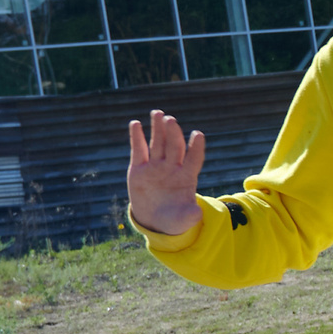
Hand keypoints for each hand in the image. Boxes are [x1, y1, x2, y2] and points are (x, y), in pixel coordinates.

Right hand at [127, 110, 205, 235]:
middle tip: (170, 120)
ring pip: (158, 143)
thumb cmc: (174, 218)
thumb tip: (197, 214)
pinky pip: (139, 150)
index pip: (194, 158)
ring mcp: (156, 166)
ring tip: (158, 113)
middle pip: (175, 146)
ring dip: (158, 128)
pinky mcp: (139, 167)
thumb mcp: (183, 220)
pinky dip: (137, 137)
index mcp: (187, 177)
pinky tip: (135, 124)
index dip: (196, 147)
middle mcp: (172, 167)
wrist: (155, 219)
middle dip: (173, 133)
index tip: (197, 134)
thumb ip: (190, 215)